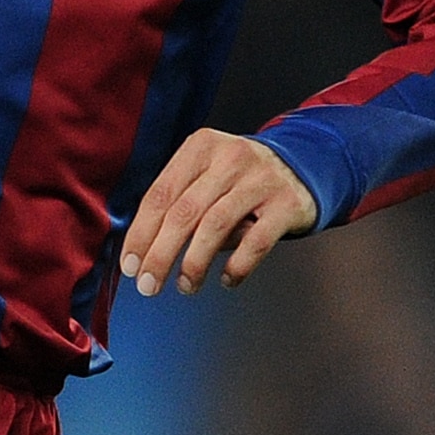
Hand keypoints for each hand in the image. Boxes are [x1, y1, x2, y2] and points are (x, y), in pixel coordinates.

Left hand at [120, 130, 316, 297]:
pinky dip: (237, 266)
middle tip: (148, 285)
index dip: (141, 234)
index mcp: (201, 147)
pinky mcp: (287, 204)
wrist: (305, 166)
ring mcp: (261, 179)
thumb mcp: (207, 175)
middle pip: (184, 212)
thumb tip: (144, 252)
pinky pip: (256, 242)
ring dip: (194, 263)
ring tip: (186, 286)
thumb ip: (178, 203)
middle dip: (160, 254)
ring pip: (215, 225)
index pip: (160, 194)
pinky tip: (226, 280)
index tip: (130, 266)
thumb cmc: (240, 180)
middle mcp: (230, 158)